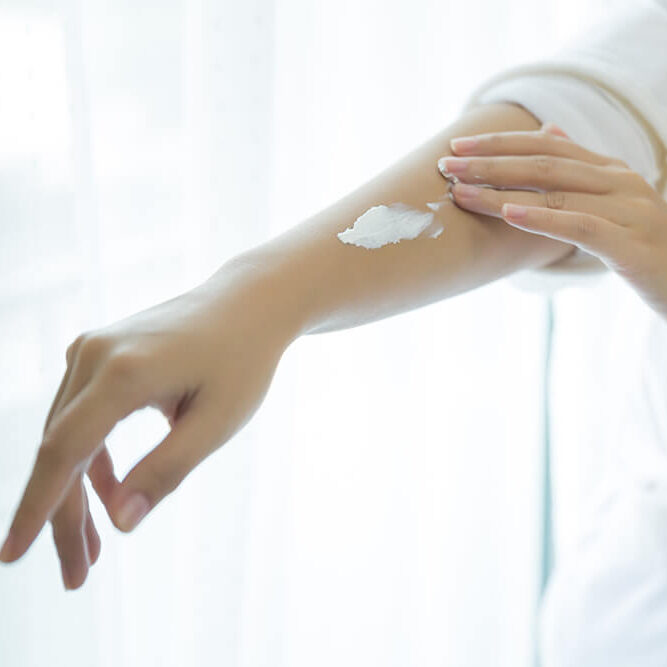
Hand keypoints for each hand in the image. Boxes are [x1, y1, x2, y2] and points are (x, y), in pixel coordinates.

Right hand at [0, 258, 296, 588]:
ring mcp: (94, 348)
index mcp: (124, 372)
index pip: (64, 450)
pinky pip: (82, 413)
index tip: (13, 554)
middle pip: (61, 447)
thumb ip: (167, 469)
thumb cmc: (243, 361)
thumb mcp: (217, 422)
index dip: (38, 507)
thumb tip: (119, 521)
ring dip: (74, 489)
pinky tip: (107, 489)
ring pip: (66, 432)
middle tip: (77, 575)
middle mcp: (96, 354)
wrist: (248, 305)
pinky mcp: (101, 351)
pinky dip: (90, 455)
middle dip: (64, 514)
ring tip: (90, 548)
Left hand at [438, 122, 666, 318]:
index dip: (500, 144)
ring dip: (501, 191)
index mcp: (611, 170)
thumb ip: (579, 170)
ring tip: (461, 192)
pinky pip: (580, 226)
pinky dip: (542, 218)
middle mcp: (620, 181)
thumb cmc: (638, 244)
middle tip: (447, 166)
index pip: (546, 146)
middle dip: (490, 163)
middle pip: (544, 165)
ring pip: (556, 193)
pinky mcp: (630, 244)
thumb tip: (549, 132)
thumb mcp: (610, 202)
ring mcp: (629, 210)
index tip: (458, 147)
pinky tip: (508, 214)